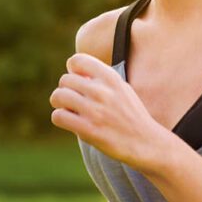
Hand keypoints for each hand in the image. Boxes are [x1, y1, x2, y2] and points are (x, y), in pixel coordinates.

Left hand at [50, 53, 170, 173]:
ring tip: (70, 109)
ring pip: (57, 96)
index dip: (72, 70)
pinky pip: (58, 116)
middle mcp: (102, 91)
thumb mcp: (121, 88)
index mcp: (111, 78)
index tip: (78, 80)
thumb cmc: (129, 114)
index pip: (77, 61)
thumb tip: (72, 71)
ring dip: (60, 103)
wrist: (144, 141)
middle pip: (65, 80)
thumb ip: (100, 78)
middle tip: (75, 100)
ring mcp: (95, 111)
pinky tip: (70, 121)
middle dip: (66, 89)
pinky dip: (60, 118)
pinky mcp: (88, 129)